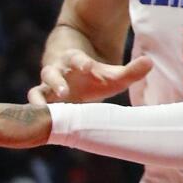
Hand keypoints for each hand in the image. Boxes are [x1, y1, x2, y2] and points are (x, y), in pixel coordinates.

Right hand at [27, 49, 152, 104]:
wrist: (75, 76)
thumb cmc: (95, 76)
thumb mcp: (113, 73)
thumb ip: (131, 70)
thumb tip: (150, 62)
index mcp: (75, 60)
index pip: (76, 58)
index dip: (81, 61)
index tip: (88, 65)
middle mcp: (58, 71)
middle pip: (50, 72)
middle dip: (56, 80)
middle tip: (63, 90)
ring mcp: (47, 87)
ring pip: (37, 89)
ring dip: (38, 98)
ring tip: (41, 109)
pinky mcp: (43, 100)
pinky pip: (33, 104)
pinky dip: (32, 111)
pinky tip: (36, 124)